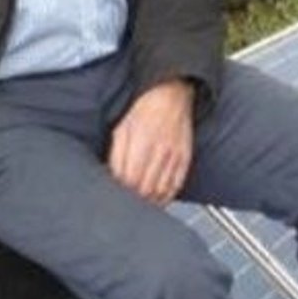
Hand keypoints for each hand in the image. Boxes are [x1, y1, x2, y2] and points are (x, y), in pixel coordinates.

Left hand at [108, 79, 194, 205]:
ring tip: (140, 202)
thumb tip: (112, 178)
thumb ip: (115, 156)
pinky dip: (166, 196)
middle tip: (127, 200)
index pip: (129, 179)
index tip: (117, 193)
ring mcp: (174, 156)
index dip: (121, 190)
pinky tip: (157, 199)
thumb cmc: (144, 112)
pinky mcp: (185, 159)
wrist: (172, 96)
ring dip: (149, 200)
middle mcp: (159, 150)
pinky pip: (176, 186)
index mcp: (140, 142)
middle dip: (133, 198)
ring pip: (160, 191)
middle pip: (145, 188)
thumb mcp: (121, 129)